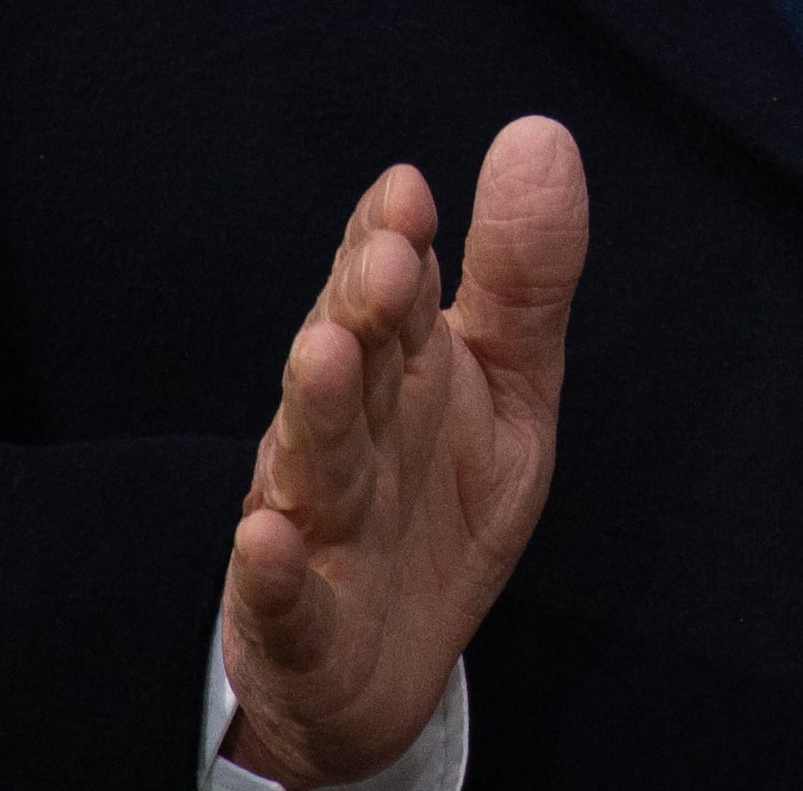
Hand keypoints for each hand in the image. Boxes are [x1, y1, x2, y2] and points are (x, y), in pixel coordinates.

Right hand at [218, 117, 587, 785]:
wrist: (383, 669)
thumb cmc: (441, 501)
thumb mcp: (510, 387)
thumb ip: (523, 275)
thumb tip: (538, 134)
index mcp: (395, 368)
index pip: (389, 287)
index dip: (392, 239)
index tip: (409, 193)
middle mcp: (344, 432)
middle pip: (352, 362)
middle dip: (362, 309)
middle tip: (388, 259)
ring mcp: (314, 525)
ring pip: (311, 462)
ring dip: (315, 410)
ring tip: (324, 354)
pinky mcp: (298, 622)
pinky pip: (282, 596)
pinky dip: (271, 570)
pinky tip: (264, 537)